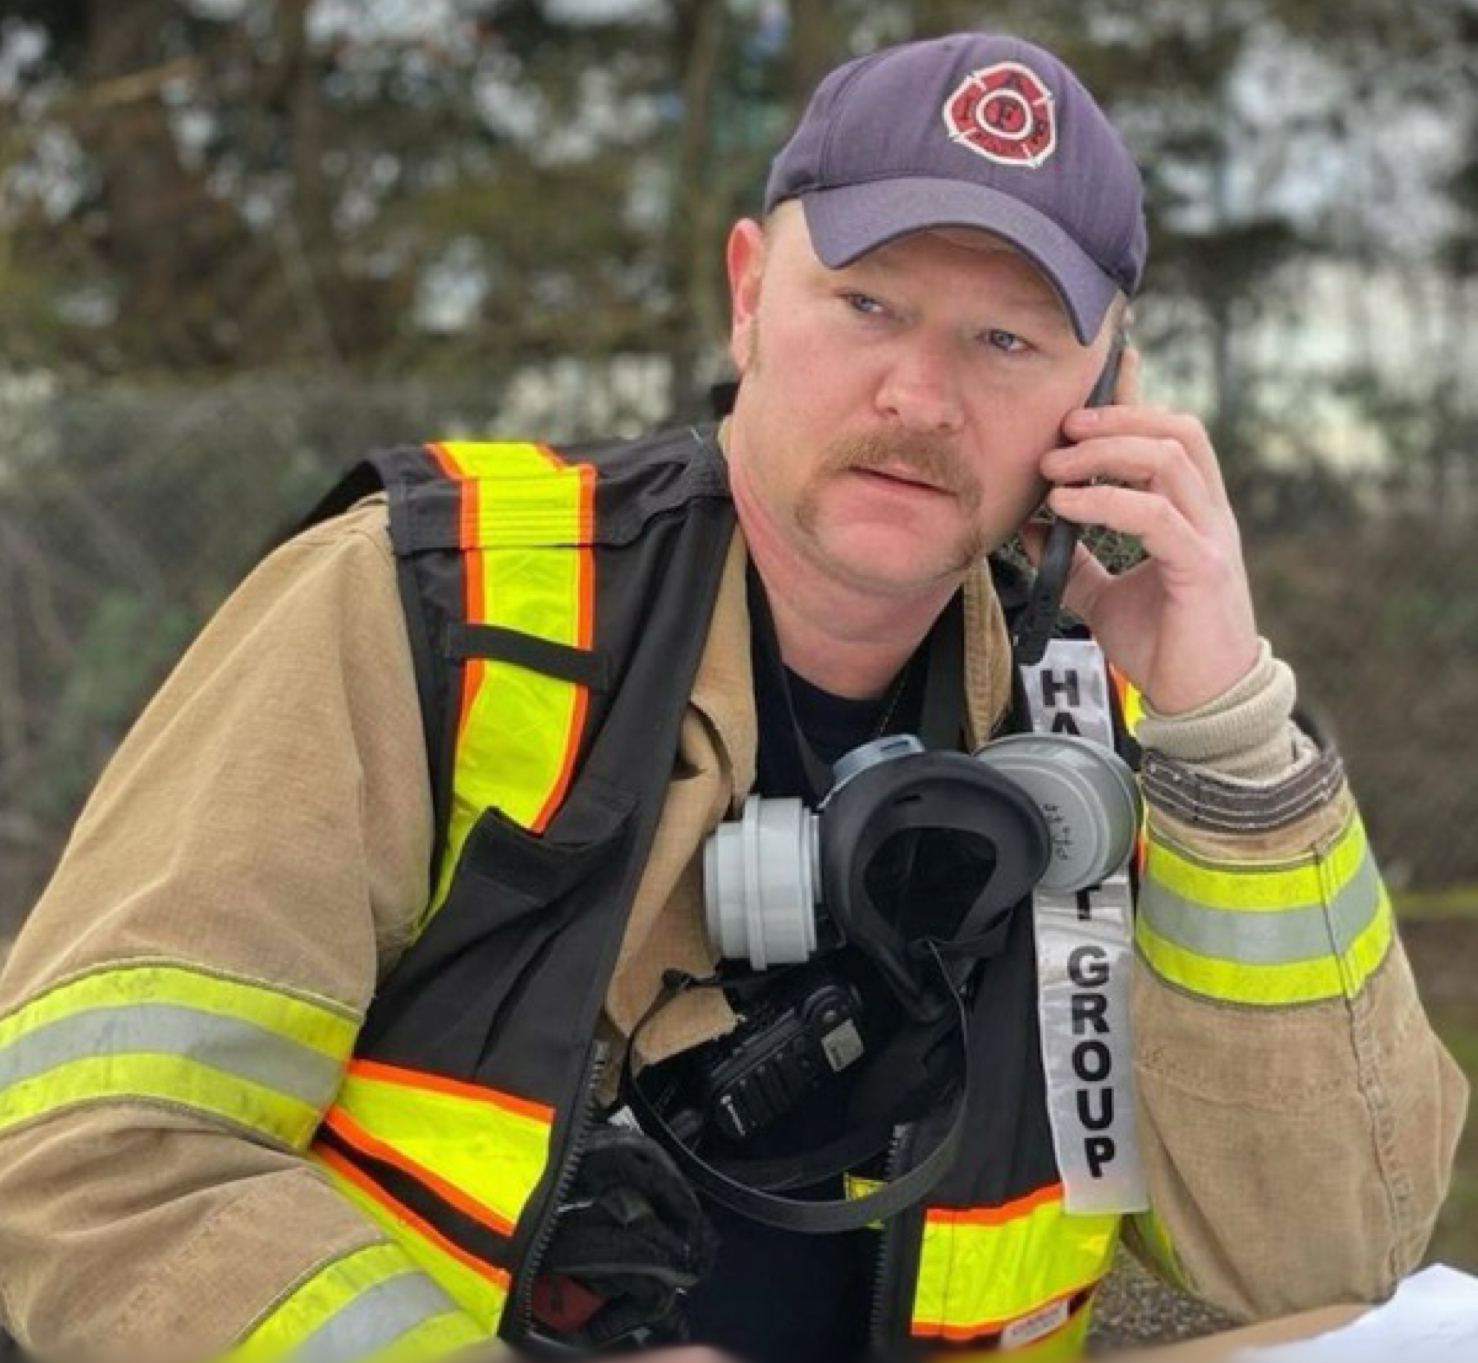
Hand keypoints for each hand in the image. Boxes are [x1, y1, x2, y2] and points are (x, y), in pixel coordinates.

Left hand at [1022, 350, 1259, 714]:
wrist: (1201, 705)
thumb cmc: (1163, 646)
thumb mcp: (1105, 595)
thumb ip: (1073, 559)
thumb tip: (1029, 525)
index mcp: (1191, 513)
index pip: (1170, 436)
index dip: (1133, 403)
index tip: (1086, 388)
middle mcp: (1208, 515)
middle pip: (1176, 431)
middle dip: (1115, 419)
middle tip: (1060, 431)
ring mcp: (1211, 538)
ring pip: (1169, 460)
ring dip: (1105, 453)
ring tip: (1055, 467)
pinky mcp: (1202, 569)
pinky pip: (1155, 515)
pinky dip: (1106, 501)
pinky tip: (1065, 506)